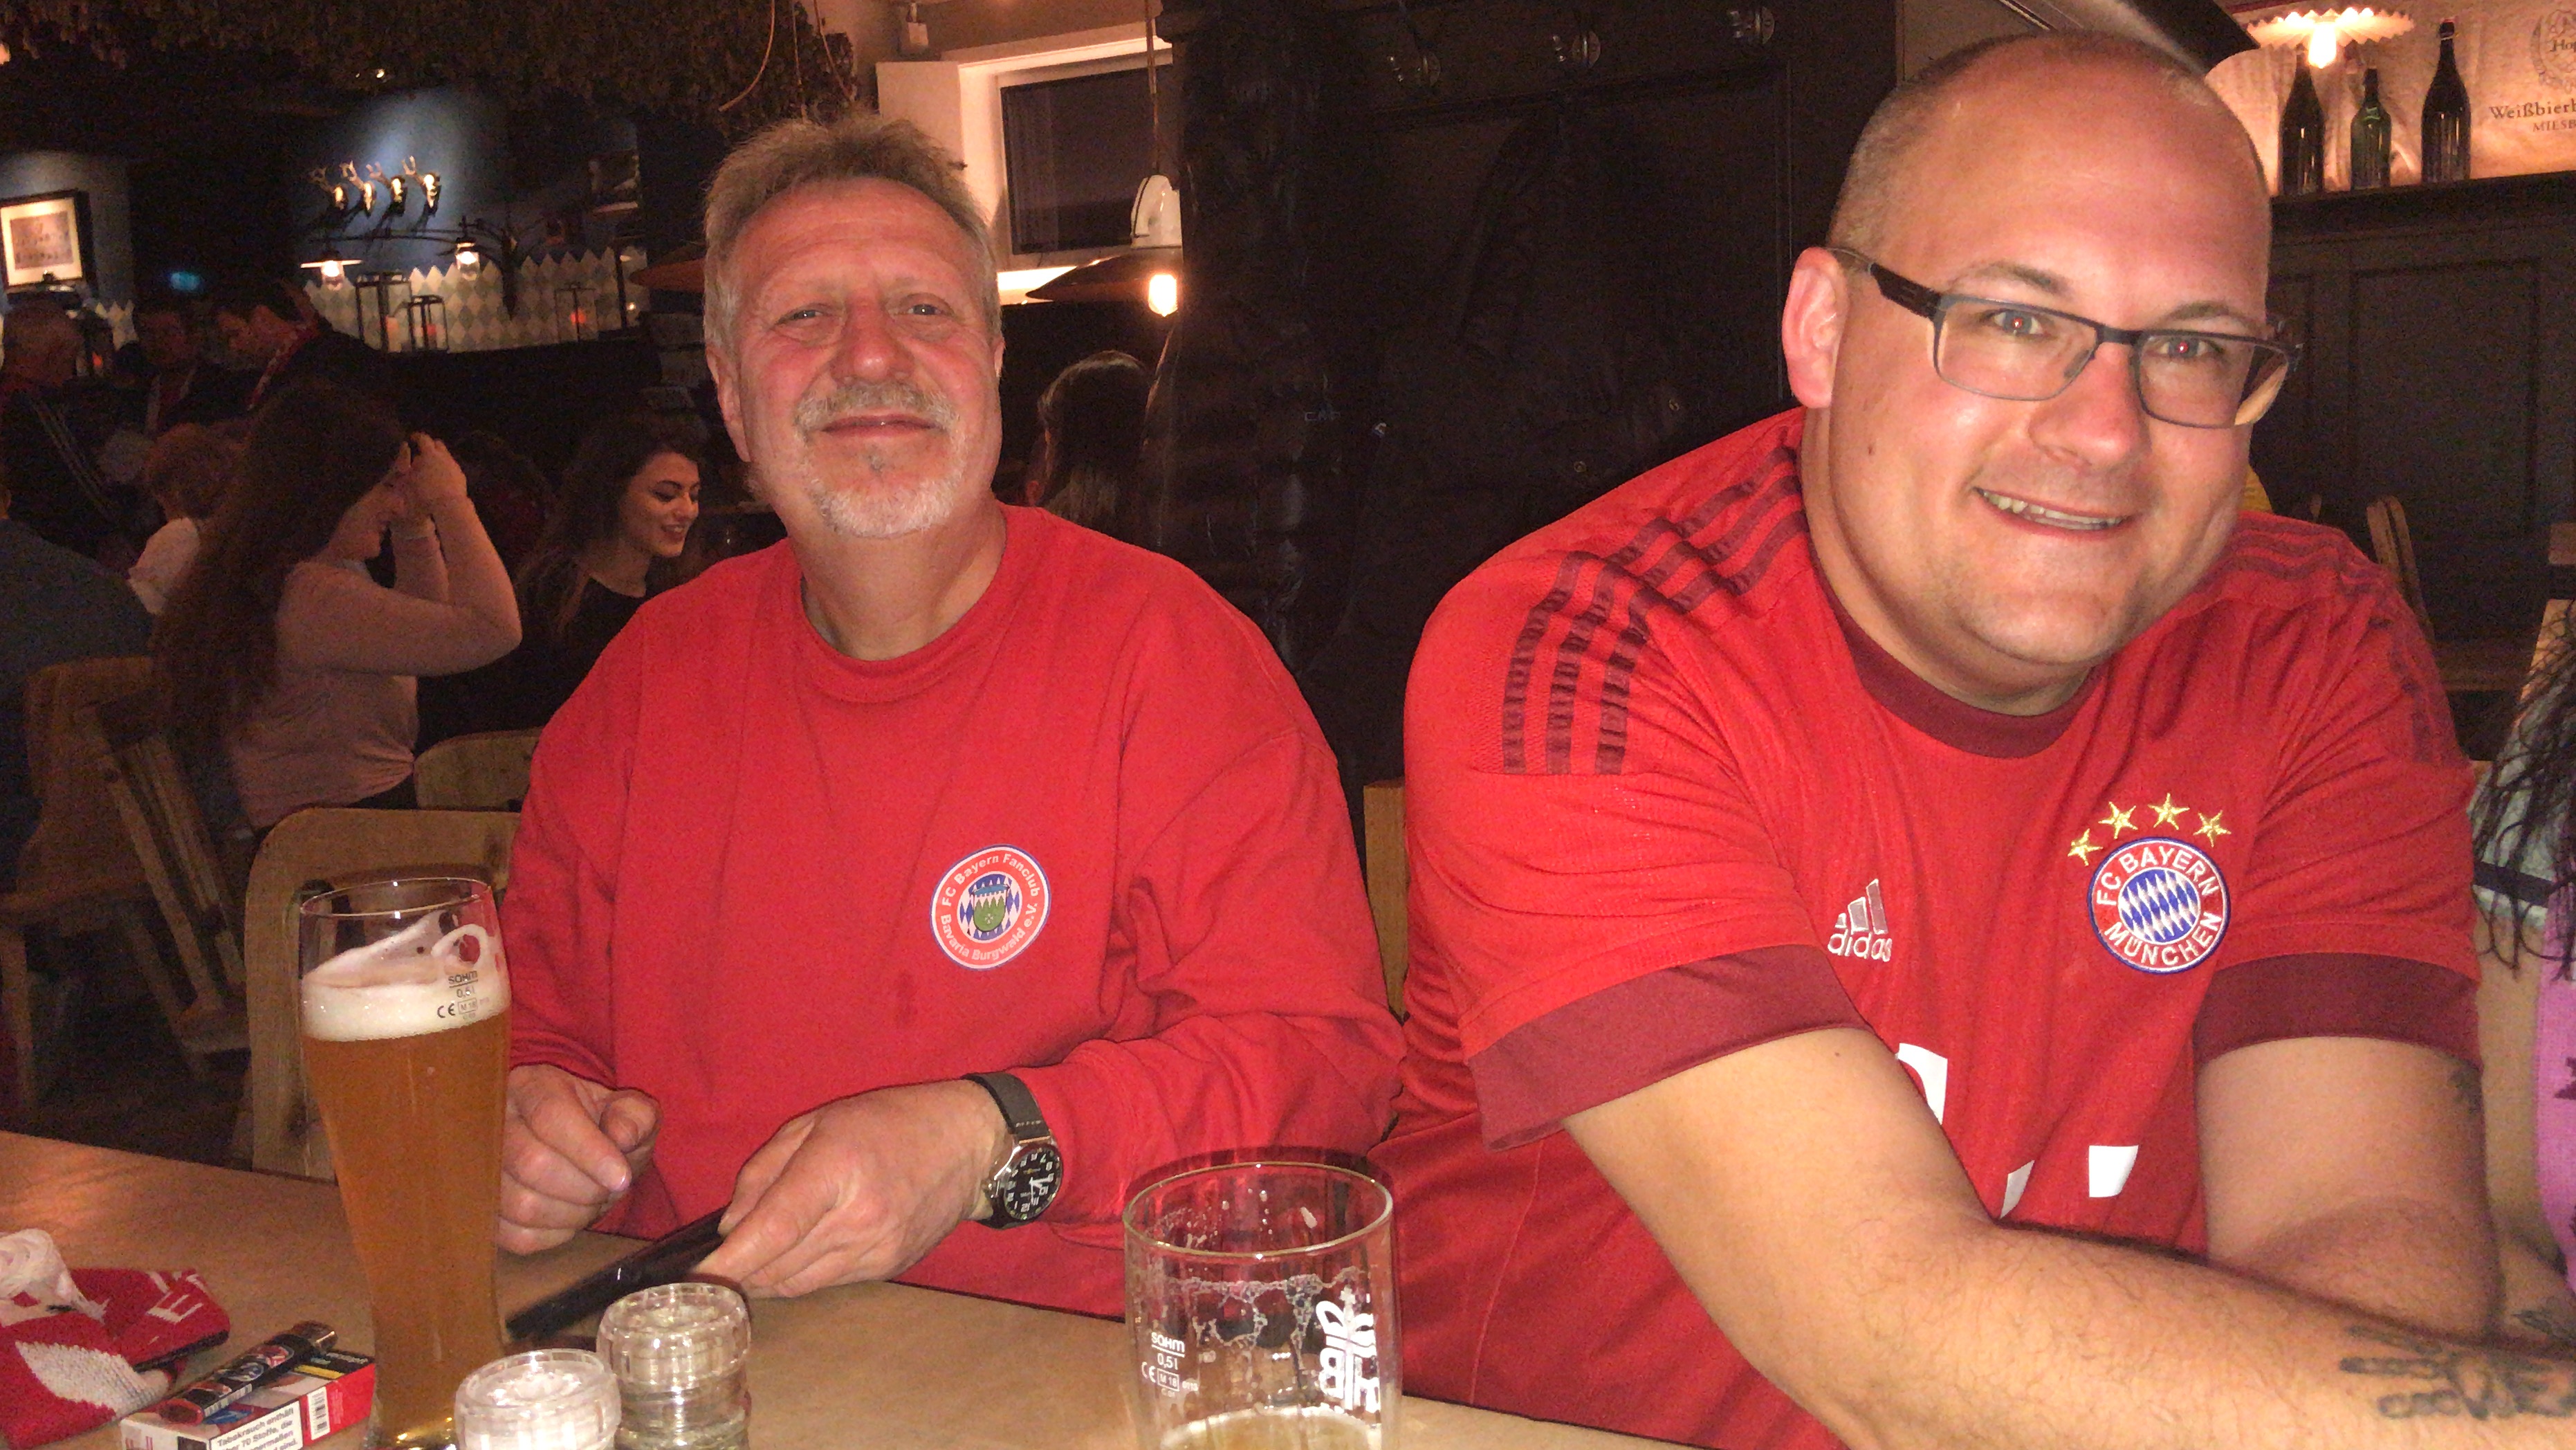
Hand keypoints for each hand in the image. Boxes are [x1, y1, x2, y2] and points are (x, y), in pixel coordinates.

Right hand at [402, 433, 469, 509]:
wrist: (448, 505)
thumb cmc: (424, 492)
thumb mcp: (408, 479)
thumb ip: (408, 465)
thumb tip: (412, 456)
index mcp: (430, 454)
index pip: (424, 439)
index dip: (417, 436)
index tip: (412, 438)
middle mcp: (444, 456)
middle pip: (438, 444)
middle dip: (429, 445)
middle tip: (422, 452)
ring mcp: (454, 465)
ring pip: (446, 455)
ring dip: (438, 457)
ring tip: (430, 466)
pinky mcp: (461, 475)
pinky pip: (452, 466)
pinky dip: (445, 467)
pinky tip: (441, 476)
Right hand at [496, 1064, 660, 1253]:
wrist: (582, 1155)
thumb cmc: (606, 1128)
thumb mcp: (632, 1112)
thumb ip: (636, 1116)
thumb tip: (622, 1136)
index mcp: (533, 1086)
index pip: (551, 1116)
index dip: (589, 1151)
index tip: (622, 1178)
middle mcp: (496, 1121)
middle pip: (532, 1163)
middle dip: (584, 1186)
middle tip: (609, 1189)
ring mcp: (482, 1167)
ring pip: (521, 1204)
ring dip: (572, 1213)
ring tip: (592, 1201)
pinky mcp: (484, 1209)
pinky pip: (517, 1235)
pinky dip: (555, 1234)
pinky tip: (571, 1216)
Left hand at [697, 1081, 1007, 1297]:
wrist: (967, 1144)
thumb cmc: (888, 1122)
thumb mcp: (815, 1123)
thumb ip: (763, 1172)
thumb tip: (730, 1228)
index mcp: (835, 1169)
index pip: (771, 1231)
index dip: (728, 1260)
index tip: (695, 1277)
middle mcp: (858, 1218)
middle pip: (777, 1267)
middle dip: (740, 1269)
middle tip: (720, 1259)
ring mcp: (877, 1249)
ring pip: (798, 1285)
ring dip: (768, 1277)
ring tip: (758, 1255)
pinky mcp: (888, 1268)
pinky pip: (826, 1284)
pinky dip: (802, 1274)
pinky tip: (804, 1249)